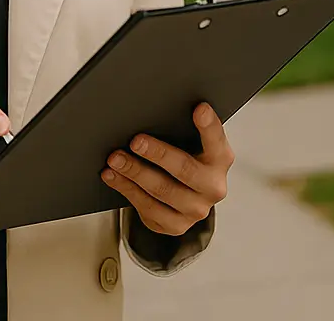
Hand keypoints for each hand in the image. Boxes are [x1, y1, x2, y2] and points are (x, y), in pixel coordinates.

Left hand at [101, 102, 233, 236]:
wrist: (186, 196)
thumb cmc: (184, 158)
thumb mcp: (191, 143)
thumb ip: (182, 128)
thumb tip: (150, 110)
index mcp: (221, 159)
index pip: (217, 140)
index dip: (209, 126)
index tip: (199, 109)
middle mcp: (213, 187)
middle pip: (184, 169)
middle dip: (157, 153)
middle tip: (135, 141)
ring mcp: (196, 210)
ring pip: (162, 190)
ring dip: (134, 172)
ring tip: (115, 159)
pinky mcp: (177, 225)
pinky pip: (149, 209)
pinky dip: (127, 190)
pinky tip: (113, 177)